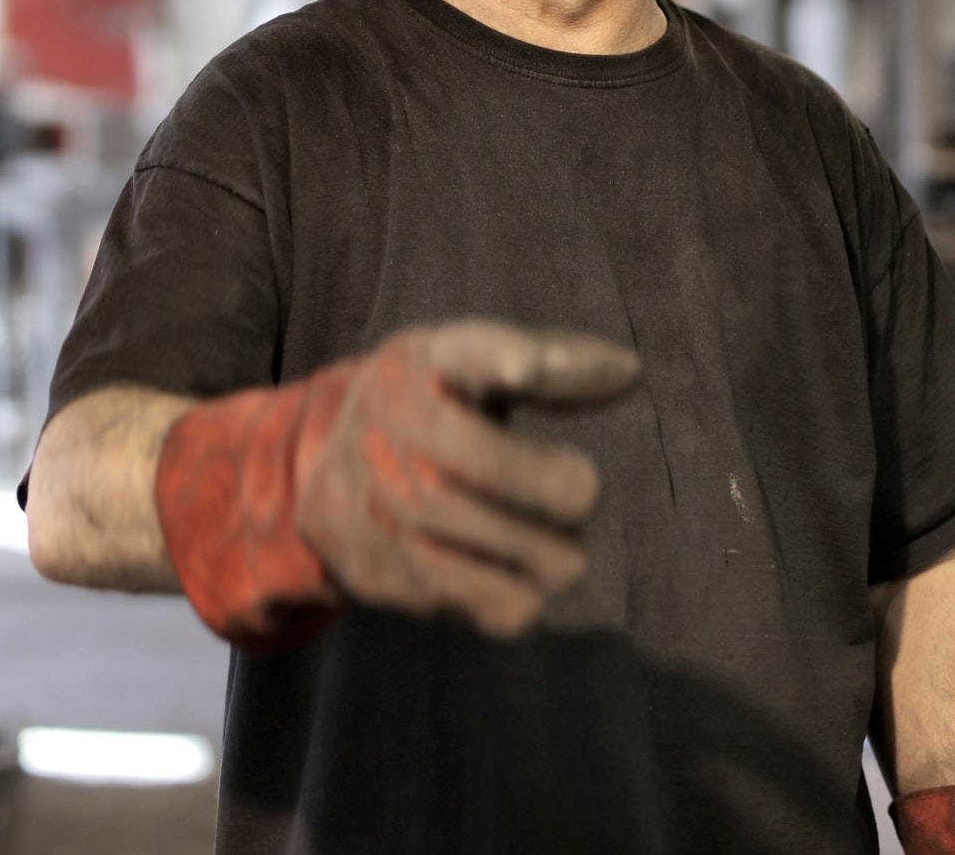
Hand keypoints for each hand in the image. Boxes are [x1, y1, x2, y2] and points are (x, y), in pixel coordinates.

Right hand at [153, 319, 637, 649]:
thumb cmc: (435, 404)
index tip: (527, 366)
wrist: (323, 467)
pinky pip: (478, 601)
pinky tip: (516, 579)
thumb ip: (555, 364)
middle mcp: (391, 424)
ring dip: (548, 555)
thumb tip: (630, 371)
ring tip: (562, 552)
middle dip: (556, 487)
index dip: (502, 359)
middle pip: (488, 464)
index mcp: (426, 360)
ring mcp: (373, 498)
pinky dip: (515, 598)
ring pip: (491, 545)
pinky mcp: (374, 567)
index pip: (468, 353)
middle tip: (581, 492)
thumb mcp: (474, 364)